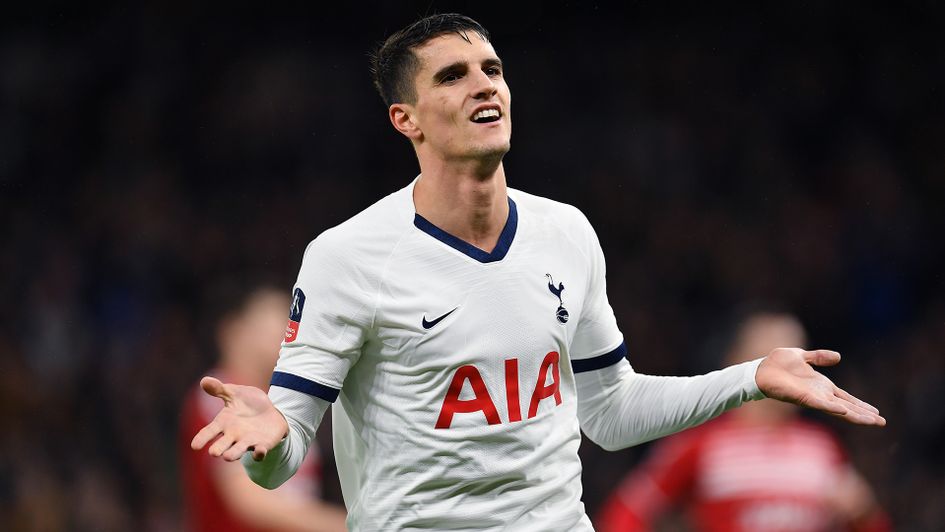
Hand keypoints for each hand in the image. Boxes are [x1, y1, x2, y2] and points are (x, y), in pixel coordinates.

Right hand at [190, 376, 289, 460]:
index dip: (202, 438)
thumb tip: (204, 380)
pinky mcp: (263, 445)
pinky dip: (259, 453)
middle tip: (214, 452)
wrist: (271, 410)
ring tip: (227, 457)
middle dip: (218, 448)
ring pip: (238, 451)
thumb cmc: (248, 402)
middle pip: (222, 445)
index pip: (209, 431)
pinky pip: (260, 452)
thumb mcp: (234, 393)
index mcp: (224, 423)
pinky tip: (259, 451)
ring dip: (234, 454)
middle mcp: (233, 436)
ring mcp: (247, 442)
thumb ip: (220, 389)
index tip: (195, 446)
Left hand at [755, 348, 885, 425]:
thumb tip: (838, 357)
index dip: (861, 405)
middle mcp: (819, 394)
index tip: (877, 412)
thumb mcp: (803, 356)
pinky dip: (833, 407)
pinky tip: (845, 411)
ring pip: (839, 409)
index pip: (846, 398)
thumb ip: (819, 357)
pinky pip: (821, 404)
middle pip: (847, 406)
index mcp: (821, 385)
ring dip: (855, 415)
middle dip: (864, 414)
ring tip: (872, 421)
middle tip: (883, 423)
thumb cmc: (777, 364)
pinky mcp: (803, 397)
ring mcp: (813, 397)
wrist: (759, 370)